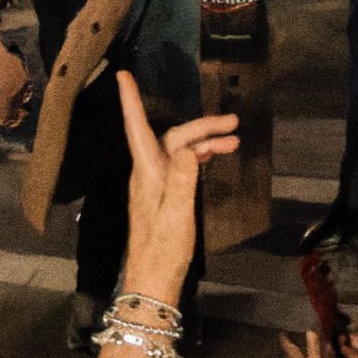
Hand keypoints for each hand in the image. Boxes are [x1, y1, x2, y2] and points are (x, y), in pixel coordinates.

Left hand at [115, 70, 238, 289]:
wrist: (154, 282)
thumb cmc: (164, 250)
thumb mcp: (176, 214)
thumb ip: (182, 179)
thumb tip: (188, 148)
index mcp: (147, 173)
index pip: (137, 129)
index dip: (131, 101)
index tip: (123, 75)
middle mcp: (148, 174)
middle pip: (172, 137)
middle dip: (201, 126)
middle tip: (234, 123)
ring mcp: (156, 185)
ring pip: (179, 151)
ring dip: (204, 142)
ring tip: (234, 141)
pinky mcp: (165, 197)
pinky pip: (181, 167)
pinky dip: (199, 158)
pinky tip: (214, 158)